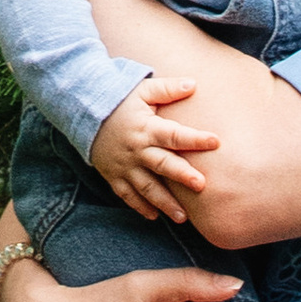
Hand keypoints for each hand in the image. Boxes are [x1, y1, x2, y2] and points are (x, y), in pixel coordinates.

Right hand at [90, 75, 219, 218]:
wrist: (84, 112)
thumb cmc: (119, 99)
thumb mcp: (143, 89)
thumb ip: (167, 89)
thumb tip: (193, 84)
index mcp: (147, 128)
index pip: (174, 134)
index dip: (195, 138)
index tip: (215, 142)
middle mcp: (137, 150)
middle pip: (162, 165)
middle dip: (182, 176)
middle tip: (201, 186)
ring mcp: (124, 166)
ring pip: (147, 188)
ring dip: (164, 203)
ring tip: (183, 217)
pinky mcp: (114, 176)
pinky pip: (127, 195)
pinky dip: (140, 207)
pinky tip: (154, 217)